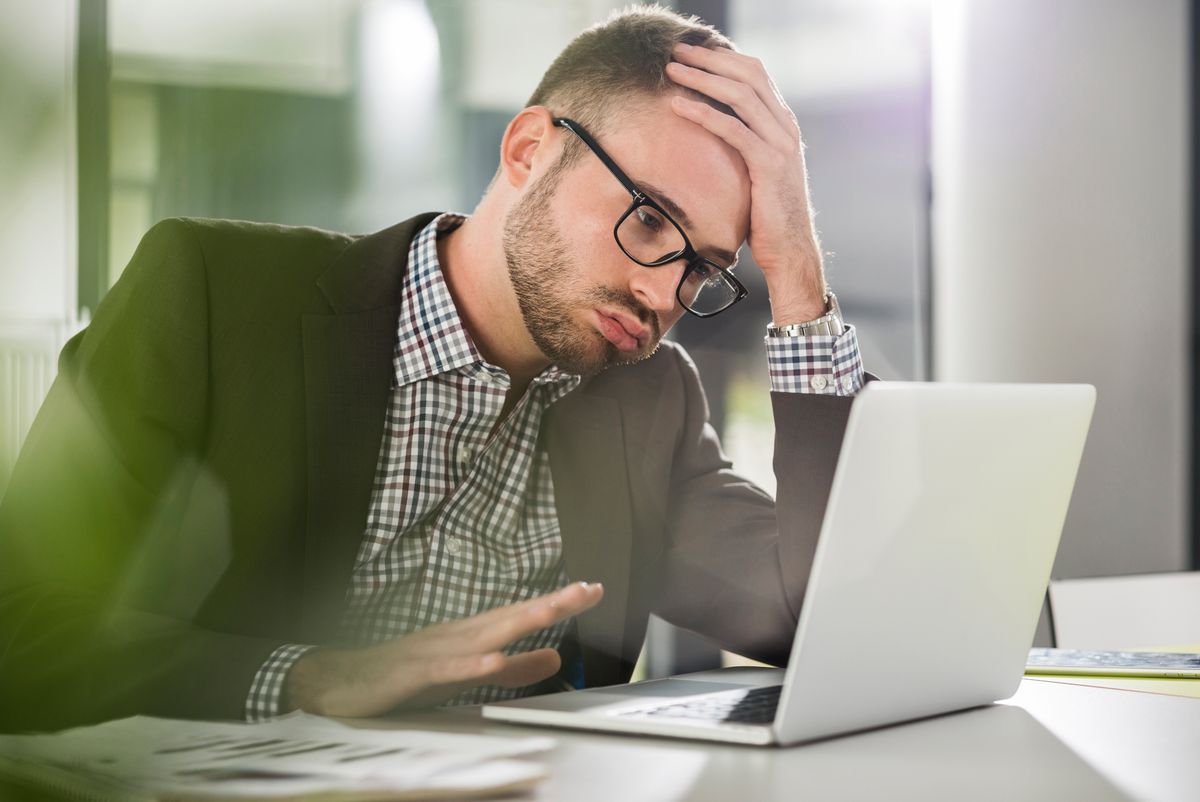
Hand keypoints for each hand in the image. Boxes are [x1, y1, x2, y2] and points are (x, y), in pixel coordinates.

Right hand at [284, 581, 603, 716]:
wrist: (341, 680)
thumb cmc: (405, 674)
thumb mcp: (469, 673)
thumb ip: (515, 669)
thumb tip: (555, 657)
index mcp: (472, 635)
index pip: (522, 615)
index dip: (557, 603)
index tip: (593, 589)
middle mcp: (457, 636)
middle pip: (509, 617)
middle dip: (549, 603)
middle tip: (585, 590)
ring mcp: (433, 652)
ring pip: (482, 637)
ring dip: (517, 624)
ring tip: (550, 613)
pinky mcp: (410, 675)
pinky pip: (444, 671)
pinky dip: (469, 665)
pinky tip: (492, 661)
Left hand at [666, 43, 826, 323]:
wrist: (790, 249)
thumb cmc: (767, 216)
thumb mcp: (757, 172)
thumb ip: (744, 146)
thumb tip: (714, 131)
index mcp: (783, 124)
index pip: (755, 75)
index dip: (724, 59)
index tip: (693, 54)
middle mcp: (785, 127)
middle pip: (747, 75)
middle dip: (710, 59)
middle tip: (677, 51)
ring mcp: (780, 144)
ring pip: (739, 95)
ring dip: (702, 78)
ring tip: (673, 71)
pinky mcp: (768, 164)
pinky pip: (732, 128)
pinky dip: (703, 113)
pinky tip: (678, 105)